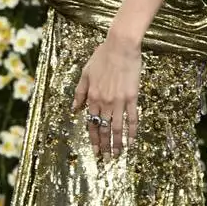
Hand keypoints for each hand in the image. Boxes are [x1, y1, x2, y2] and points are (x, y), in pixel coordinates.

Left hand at [72, 36, 141, 159]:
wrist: (120, 46)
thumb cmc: (103, 56)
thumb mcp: (85, 73)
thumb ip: (80, 93)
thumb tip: (74, 109)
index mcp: (92, 96)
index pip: (91, 123)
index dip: (93, 139)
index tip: (95, 151)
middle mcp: (104, 102)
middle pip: (104, 129)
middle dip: (104, 146)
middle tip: (106, 159)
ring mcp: (119, 101)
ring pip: (117, 127)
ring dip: (117, 143)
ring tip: (117, 155)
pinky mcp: (132, 97)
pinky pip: (132, 118)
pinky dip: (132, 131)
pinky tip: (132, 141)